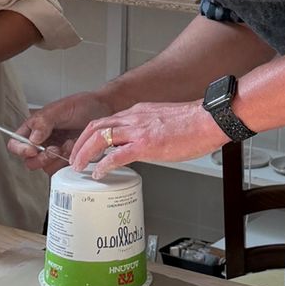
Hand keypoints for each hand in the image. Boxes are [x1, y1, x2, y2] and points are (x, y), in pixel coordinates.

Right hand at [10, 89, 112, 172]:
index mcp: (34, 127)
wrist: (105, 110)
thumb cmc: (83, 105)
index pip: (16, 143)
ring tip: (69, 145)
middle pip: (29, 160)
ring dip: (57, 159)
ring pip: (45, 168)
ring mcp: (54, 152)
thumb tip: (32, 138)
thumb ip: (43, 121)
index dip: (21, 149)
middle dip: (41, 158)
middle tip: (55, 149)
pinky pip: (61, 170)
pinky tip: (75, 150)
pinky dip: (68, 163)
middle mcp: (42, 141)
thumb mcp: (61, 109)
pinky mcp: (67, 160)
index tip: (33, 149)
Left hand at [68, 99, 217, 175]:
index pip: (106, 121)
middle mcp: (134, 118)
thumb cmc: (195, 123)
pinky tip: (99, 173)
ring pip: (99, 138)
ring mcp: (138, 131)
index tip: (86, 146)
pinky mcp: (145, 144)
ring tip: (79, 166)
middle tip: (74, 158)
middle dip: (80, 143)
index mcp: (138, 112)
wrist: (210, 119)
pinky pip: (116, 155)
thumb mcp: (164, 121)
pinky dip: (103, 165)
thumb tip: (144, 144)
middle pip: (95, 127)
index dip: (91, 134)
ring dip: (84, 153)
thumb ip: (149, 129)